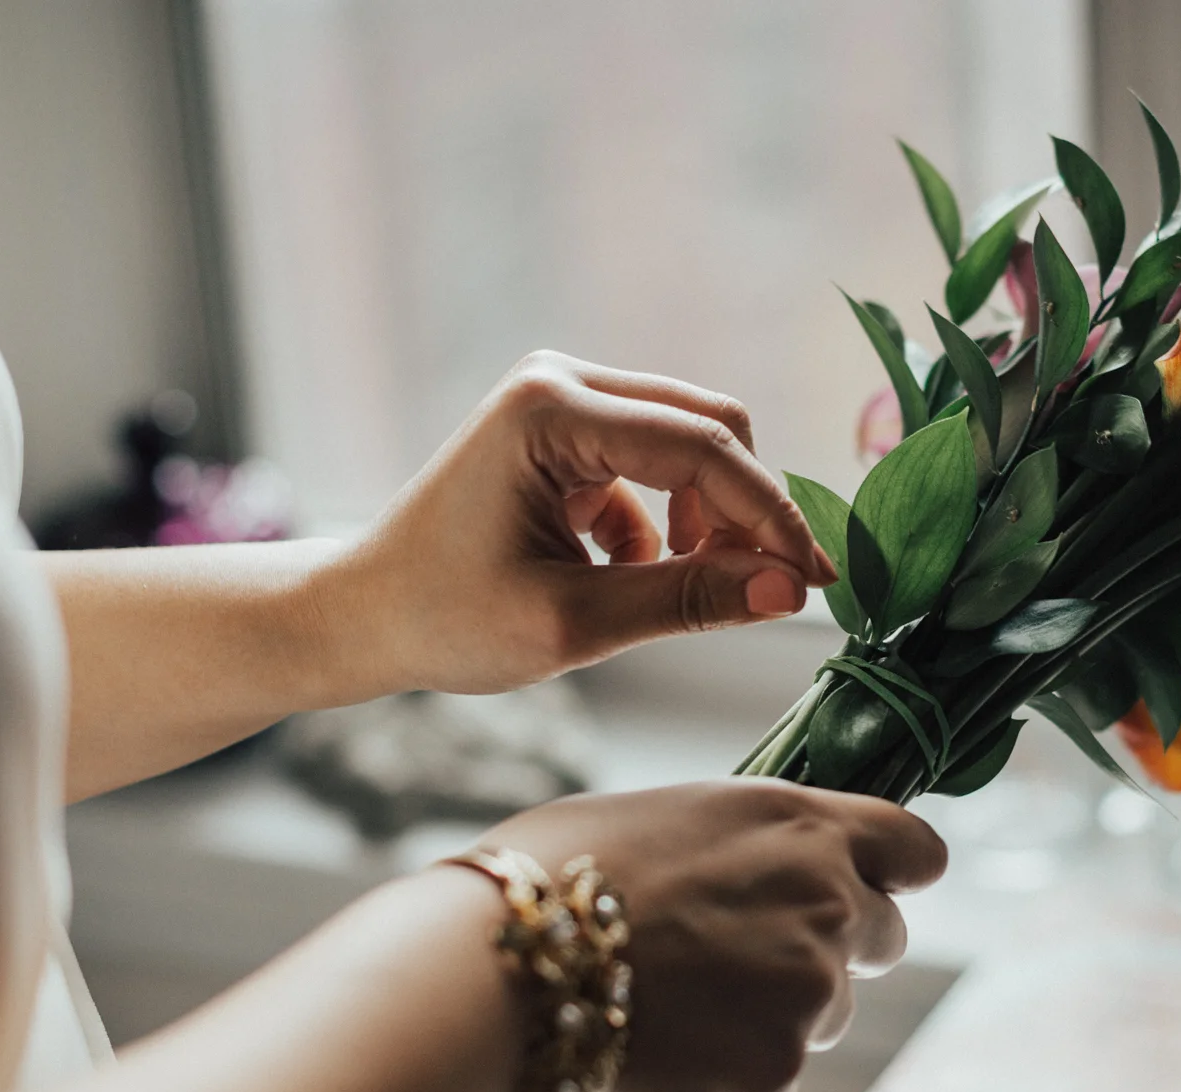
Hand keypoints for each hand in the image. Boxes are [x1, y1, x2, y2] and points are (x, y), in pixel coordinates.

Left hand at [319, 352, 836, 696]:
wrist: (364, 615)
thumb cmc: (447, 621)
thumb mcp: (574, 623)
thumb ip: (688, 602)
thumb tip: (792, 592)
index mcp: (550, 409)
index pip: (702, 447)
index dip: (770, 515)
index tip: (816, 582)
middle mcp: (561, 380)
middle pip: (711, 428)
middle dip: (748, 512)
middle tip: (773, 593)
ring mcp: (564, 398)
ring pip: (693, 446)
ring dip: (709, 522)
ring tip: (683, 593)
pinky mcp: (569, 431)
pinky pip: (659, 469)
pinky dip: (668, 528)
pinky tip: (628, 578)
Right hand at [479, 780, 946, 1091]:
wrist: (513, 961)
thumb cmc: (567, 868)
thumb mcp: (684, 815)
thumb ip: (763, 844)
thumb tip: (783, 870)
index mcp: (807, 827)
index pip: (916, 849)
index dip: (897, 871)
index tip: (880, 884)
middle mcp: (831, 904)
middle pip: (884, 939)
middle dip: (833, 948)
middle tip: (745, 953)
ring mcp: (809, 992)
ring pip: (825, 1014)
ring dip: (774, 1013)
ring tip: (678, 998)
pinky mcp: (776, 1070)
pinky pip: (774, 1082)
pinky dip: (731, 1078)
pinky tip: (665, 1048)